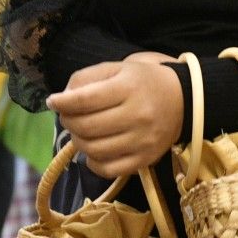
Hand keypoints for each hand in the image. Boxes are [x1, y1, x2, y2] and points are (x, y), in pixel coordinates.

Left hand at [50, 58, 184, 180]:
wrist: (185, 100)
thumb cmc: (145, 81)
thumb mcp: (118, 67)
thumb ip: (87, 78)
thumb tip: (61, 99)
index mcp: (129, 87)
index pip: (84, 100)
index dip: (61, 102)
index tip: (53, 101)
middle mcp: (137, 115)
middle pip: (86, 127)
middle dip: (68, 121)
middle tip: (68, 116)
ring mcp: (142, 141)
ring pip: (94, 150)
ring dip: (78, 142)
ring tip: (80, 132)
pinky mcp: (145, 160)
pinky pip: (108, 169)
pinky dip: (93, 163)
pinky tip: (93, 151)